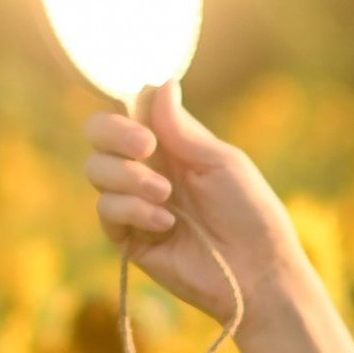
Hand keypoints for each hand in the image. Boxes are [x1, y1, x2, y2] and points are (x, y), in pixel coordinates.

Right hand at [83, 84, 305, 332]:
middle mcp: (147, 170)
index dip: (126, 112)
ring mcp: (135, 204)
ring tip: (165, 195)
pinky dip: (131, 210)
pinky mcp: (128, 239)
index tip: (149, 122)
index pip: (128, 114)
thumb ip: (182, 129)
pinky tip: (164, 223)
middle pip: (98, 137)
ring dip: (128, 176)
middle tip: (146, 147)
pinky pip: (106, 211)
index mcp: (172, 146)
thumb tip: (161, 83)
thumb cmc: (250, 212)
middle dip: (114, 134)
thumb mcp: (220, 162)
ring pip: (96, 171)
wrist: (257, 270)